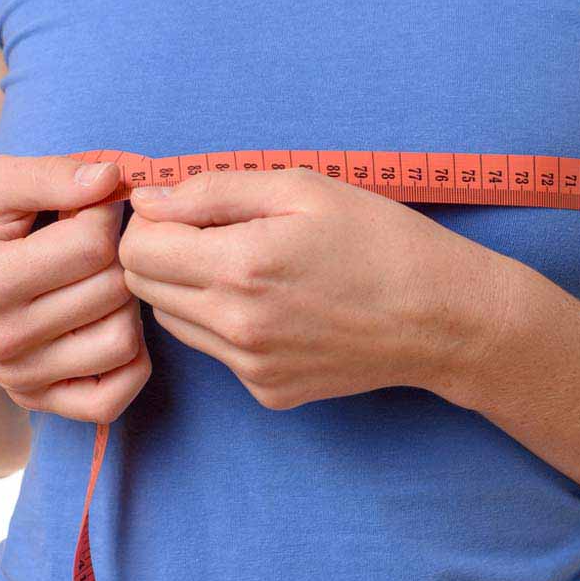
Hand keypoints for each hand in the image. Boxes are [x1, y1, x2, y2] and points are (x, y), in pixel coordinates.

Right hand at [0, 155, 150, 423]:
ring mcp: (20, 377)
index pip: (92, 245)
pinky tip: (110, 324)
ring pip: (123, 342)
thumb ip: (51, 175)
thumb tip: (112, 179)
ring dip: (128, 303)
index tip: (91, 203)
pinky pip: (111, 398)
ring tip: (101, 278)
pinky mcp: (36, 400)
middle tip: (97, 238)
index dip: (105, 212)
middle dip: (118, 253)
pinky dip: (129, 364)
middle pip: (112, 291)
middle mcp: (2, 339)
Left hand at [119, 168, 513, 410]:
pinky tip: (276, 304)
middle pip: (144, 288)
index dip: (151, 222)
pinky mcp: (268, 392)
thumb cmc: (380, 240)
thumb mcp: (301, 188)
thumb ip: (213, 190)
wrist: (443, 318)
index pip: (137, 250)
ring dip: (189, 288)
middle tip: (213, 232)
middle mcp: (235, 327)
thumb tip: (148, 199)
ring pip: (174, 321)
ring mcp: (251, 368)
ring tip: (247, 266)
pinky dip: (226, 323)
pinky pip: (217, 351)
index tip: (182, 209)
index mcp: (240, 267)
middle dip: (163, 253)